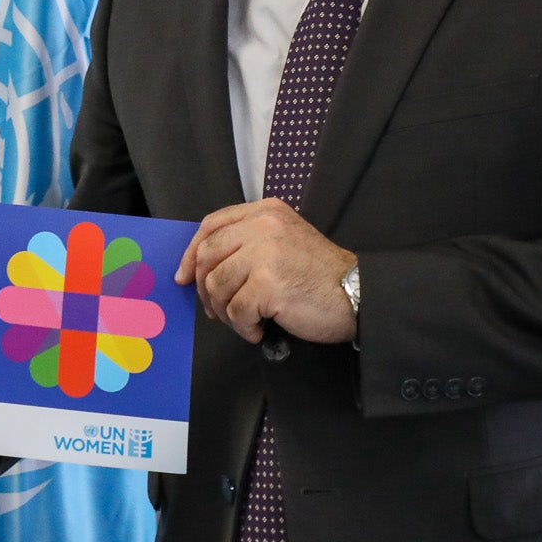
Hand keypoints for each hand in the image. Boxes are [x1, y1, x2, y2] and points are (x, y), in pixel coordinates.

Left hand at [176, 198, 357, 345]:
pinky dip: (243, 327)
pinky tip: (260, 329)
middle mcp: (263, 226)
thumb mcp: (284, 240)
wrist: (357, 293)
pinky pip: (236, 311)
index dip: (191, 252)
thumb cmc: (321, 274)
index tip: (183, 276)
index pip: (211, 225)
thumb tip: (199, 267)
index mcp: (265, 212)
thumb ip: (248, 242)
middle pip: (207, 256)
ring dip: (226, 312)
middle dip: (204, 289)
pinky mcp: (268, 284)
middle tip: (216, 310)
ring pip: (216, 285)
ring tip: (246, 321)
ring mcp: (265, 253)